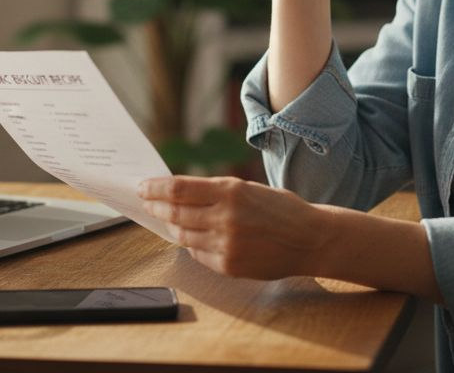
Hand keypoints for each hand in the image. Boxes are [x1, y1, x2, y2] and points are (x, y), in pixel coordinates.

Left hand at [137, 176, 330, 279]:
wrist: (310, 239)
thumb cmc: (281, 210)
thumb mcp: (249, 189)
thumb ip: (215, 193)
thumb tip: (178, 196)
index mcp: (231, 191)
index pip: (178, 189)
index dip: (155, 188)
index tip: (143, 187)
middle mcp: (226, 217)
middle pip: (175, 212)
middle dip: (156, 207)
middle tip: (147, 203)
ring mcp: (226, 244)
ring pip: (183, 235)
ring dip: (172, 227)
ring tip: (170, 220)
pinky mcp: (229, 266)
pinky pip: (198, 254)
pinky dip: (193, 245)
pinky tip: (194, 238)